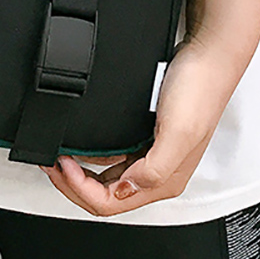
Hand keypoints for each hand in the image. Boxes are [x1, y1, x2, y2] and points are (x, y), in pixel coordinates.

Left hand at [40, 40, 239, 216]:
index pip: (111, 203)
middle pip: (105, 195)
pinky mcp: (146, 135)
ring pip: (106, 177)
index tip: (63, 164)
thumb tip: (125, 188)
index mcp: (164, 181)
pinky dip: (91, 155)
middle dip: (72, 185)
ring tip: (58, 155)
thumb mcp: (178, 133)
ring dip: (78, 172)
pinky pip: (112, 155)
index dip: (80, 189)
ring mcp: (150, 154)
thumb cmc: (200, 90)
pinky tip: (79, 142)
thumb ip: (154, 168)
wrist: (208, 54)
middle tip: (51, 163)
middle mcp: (157, 173)